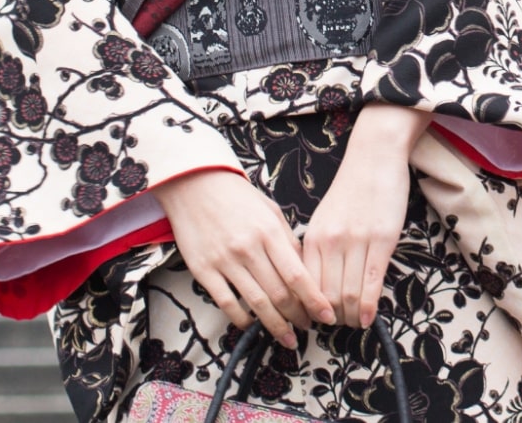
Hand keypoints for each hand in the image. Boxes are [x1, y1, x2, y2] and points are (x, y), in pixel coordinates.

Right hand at [153, 168, 331, 348]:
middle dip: (298, 317)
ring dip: (275, 325)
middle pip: (279, 294)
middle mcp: (248, 249)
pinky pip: (226, 303)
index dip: (315, 301)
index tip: (326, 316)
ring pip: (256, 303)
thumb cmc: (237, 197)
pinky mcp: (203, 270)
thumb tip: (304, 272)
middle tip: (307, 328)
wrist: (195, 184)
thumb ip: (287, 241)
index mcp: (269, 232)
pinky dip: (242, 319)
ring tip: (287, 338)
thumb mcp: (270, 211)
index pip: (298, 275)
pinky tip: (252, 324)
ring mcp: (224, 261)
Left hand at [303, 104, 426, 327]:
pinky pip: (371, 283)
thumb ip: (318, 249)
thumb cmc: (350, 189)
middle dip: (330, 319)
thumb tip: (314, 284)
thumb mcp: (324, 218)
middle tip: (338, 327)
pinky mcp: (381, 240)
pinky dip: (368, 307)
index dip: (308, 310)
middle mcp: (330, 242)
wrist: (374, 157)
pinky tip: (368, 319)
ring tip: (354, 322)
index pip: (304, 287)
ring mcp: (356, 241)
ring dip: (350, 316)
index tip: (315, 322)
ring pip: (348, 294)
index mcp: (312, 238)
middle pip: (325, 296)